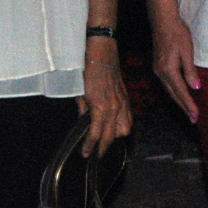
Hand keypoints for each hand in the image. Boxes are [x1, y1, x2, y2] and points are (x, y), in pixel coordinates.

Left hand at [77, 41, 132, 155]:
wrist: (102, 52)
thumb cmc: (87, 70)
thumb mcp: (79, 92)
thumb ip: (82, 110)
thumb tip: (82, 122)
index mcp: (100, 107)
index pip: (96, 134)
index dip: (90, 146)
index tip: (86, 154)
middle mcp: (114, 108)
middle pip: (111, 137)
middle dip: (103, 148)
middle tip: (95, 154)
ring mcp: (122, 103)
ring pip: (124, 130)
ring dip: (115, 137)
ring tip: (105, 140)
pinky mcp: (126, 98)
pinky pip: (129, 118)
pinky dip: (123, 126)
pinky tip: (116, 127)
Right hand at [151, 16, 200, 123]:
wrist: (162, 21)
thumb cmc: (178, 33)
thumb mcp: (187, 51)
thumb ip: (190, 70)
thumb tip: (196, 88)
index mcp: (169, 70)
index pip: (181, 92)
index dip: (189, 105)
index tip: (196, 116)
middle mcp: (161, 73)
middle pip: (173, 94)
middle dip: (184, 107)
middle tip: (193, 119)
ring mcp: (157, 69)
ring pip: (169, 90)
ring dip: (179, 101)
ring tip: (188, 110)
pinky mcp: (157, 66)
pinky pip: (166, 84)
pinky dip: (174, 92)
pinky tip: (179, 94)